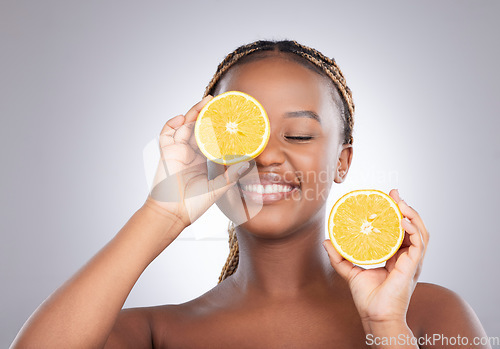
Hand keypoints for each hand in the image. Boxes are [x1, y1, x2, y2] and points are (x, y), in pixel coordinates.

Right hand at [145, 96, 249, 227]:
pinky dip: (172, 123)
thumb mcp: (218, 188)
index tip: (231, 117)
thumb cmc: (193, 205)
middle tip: (219, 102)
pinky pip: (166, 133)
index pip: (213, 138)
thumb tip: (248, 164)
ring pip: (186, 126)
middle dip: (208, 113)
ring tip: (206, 102)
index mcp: (204, 160)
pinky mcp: (166, 152)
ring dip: (194, 113)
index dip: (220, 127)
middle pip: (199, 127)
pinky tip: (182, 117)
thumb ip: (231, 176)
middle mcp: (191, 153)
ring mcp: (178, 151)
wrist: (172, 214)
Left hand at [323, 189, 429, 324]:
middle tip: (393, 194)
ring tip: (400, 203)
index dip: (396, 214)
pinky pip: (419, 244)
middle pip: (412, 227)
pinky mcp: (413, 267)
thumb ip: (339, 256)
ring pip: (420, 232)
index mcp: (395, 257)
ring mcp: (412, 262)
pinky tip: (403, 220)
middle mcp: (406, 257)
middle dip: (405, 208)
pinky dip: (414, 230)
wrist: (375, 315)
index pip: (399, 230)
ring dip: (412, 215)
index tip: (387, 198)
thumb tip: (326, 241)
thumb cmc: (367, 298)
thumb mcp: (350, 271)